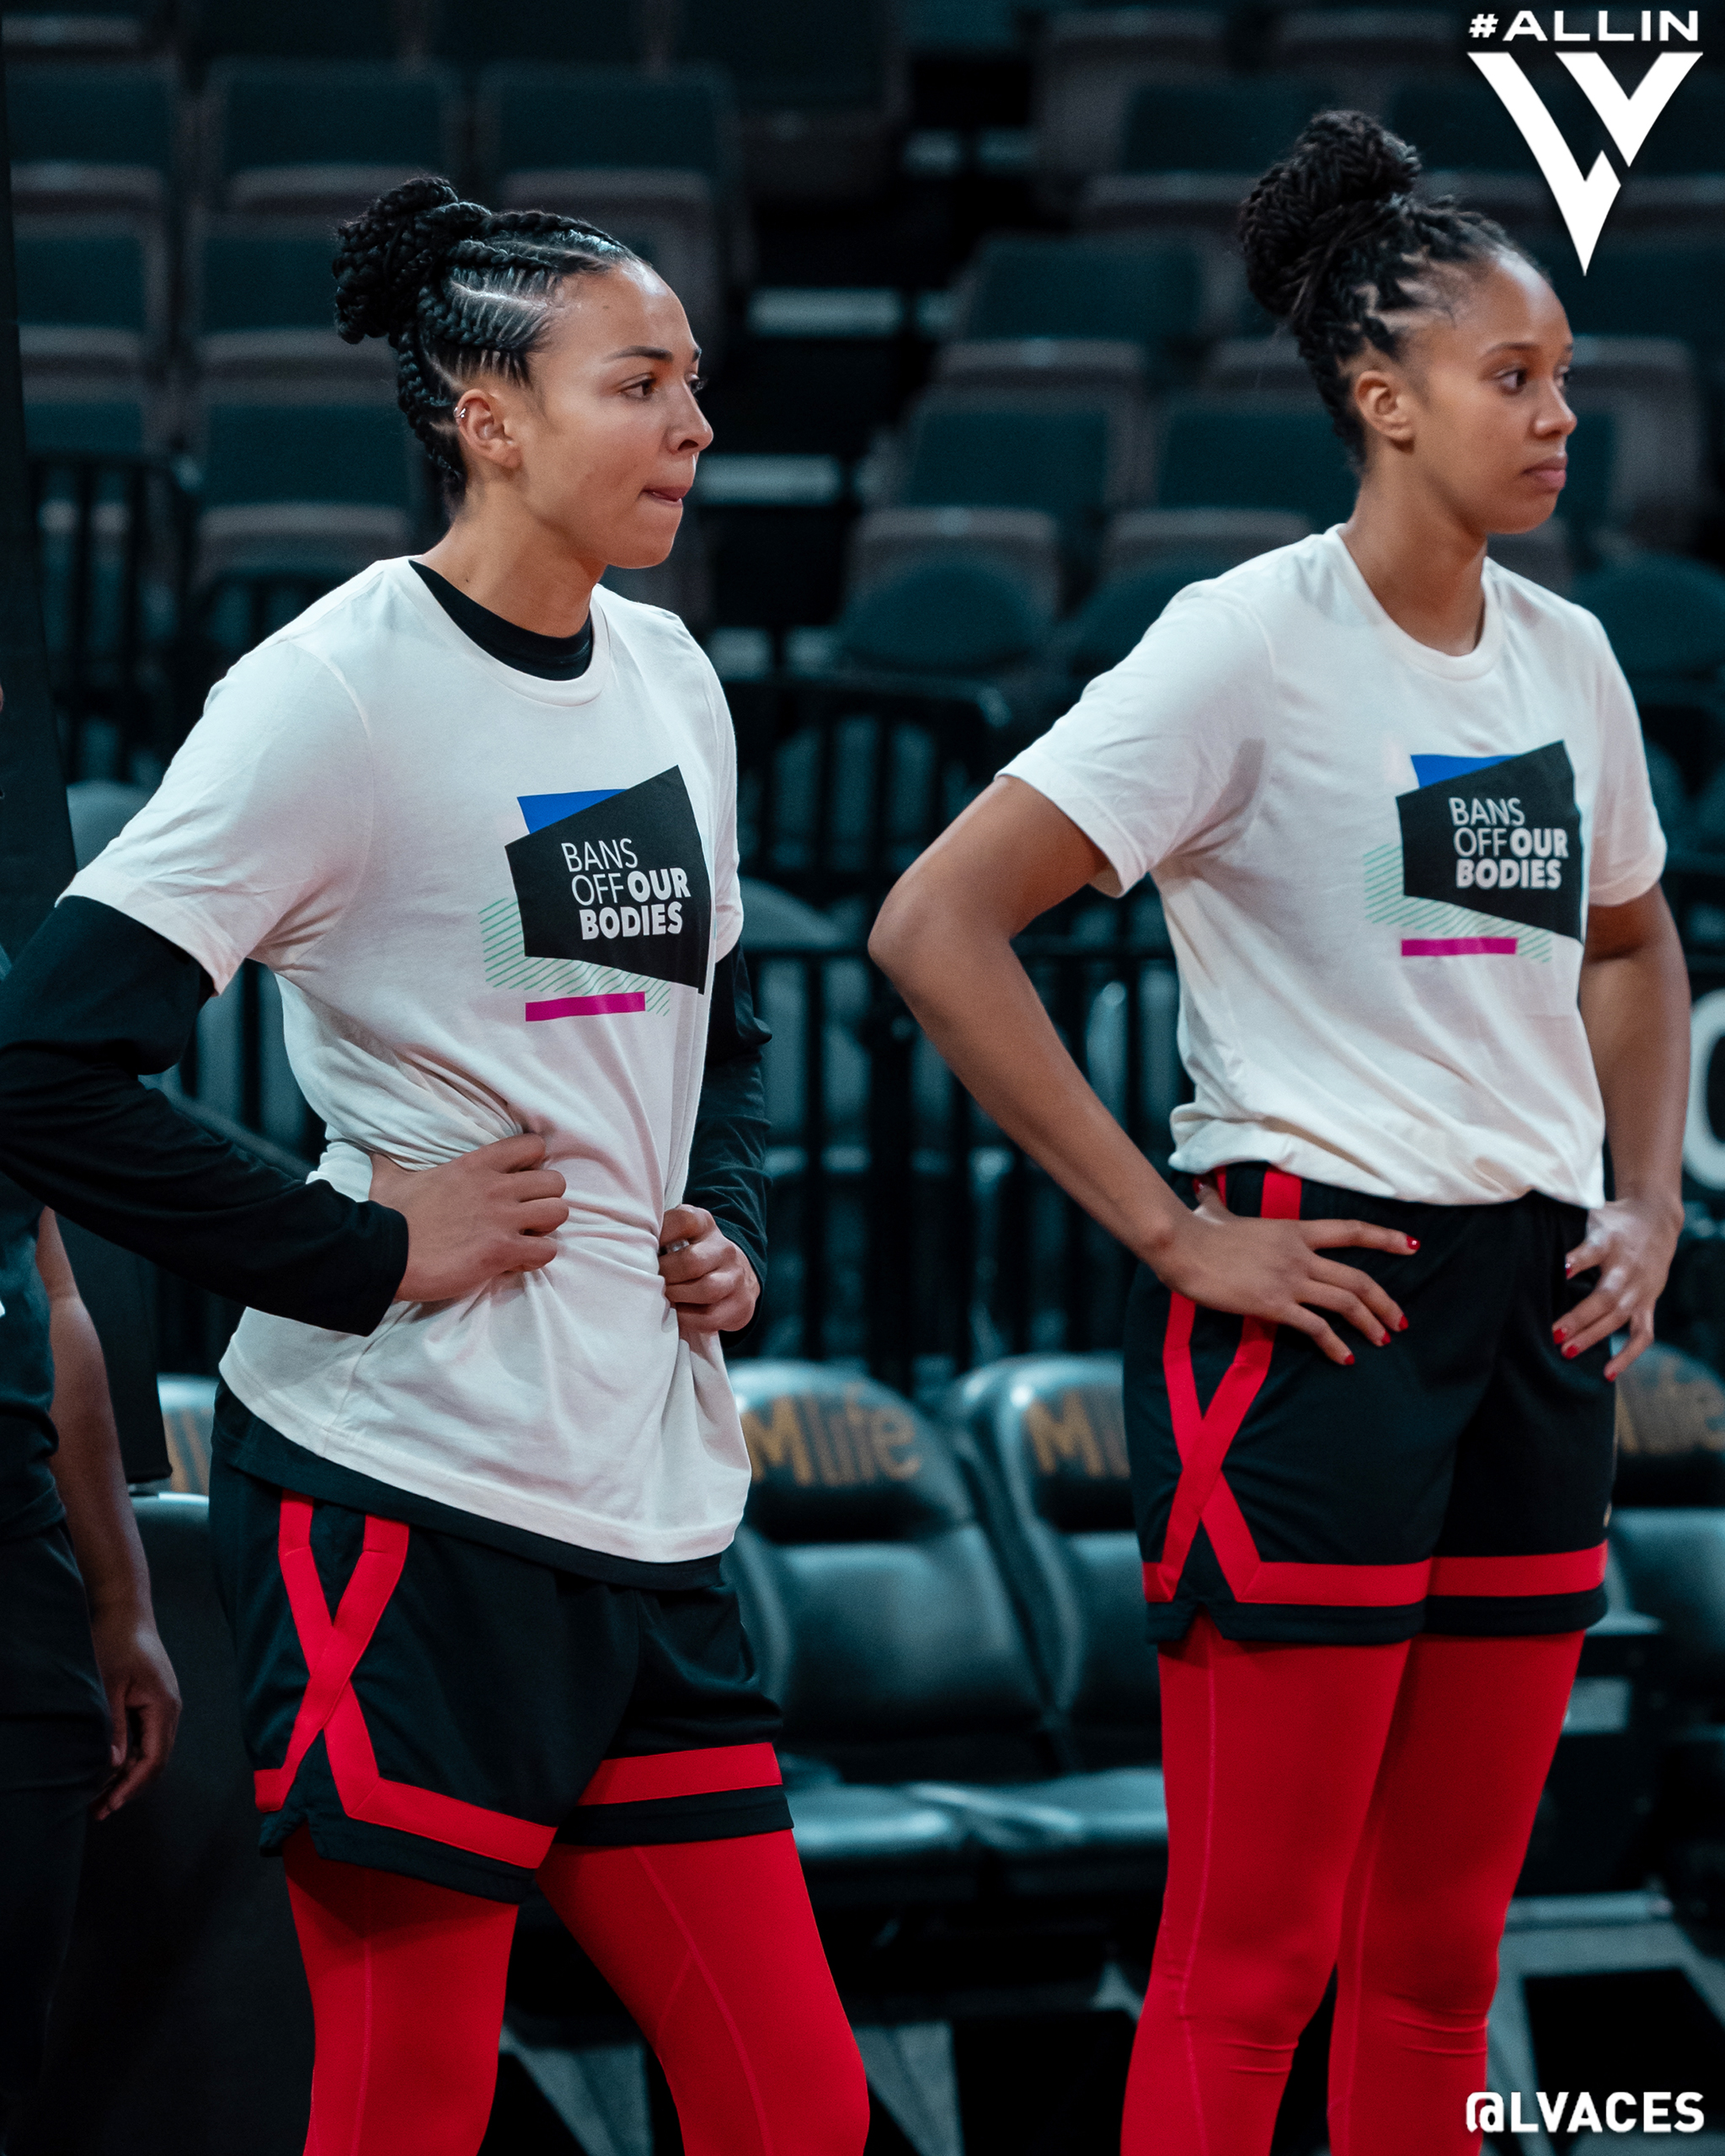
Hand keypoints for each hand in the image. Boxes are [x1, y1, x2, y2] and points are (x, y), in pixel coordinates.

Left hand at [88, 1604, 180, 1818]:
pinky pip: (146, 1739)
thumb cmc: (116, 1644)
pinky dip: (129, 1759)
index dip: (132, 1786)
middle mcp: (170, 1710)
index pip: (154, 1759)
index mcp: (164, 1707)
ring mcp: (164, 1707)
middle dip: (129, 1788)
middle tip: (99, 1810)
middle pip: (156, 1762)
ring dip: (128, 1776)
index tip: (110, 1804)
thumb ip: (114, 1726)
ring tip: (99, 1797)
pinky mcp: (154, 1703)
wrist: (126, 1613)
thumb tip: (114, 1766)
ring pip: (151, 1753)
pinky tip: (108, 1770)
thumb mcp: (109, 1687)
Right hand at [370, 1134, 568, 1302]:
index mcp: (475, 1165)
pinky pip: (547, 1251)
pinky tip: (516, 1261)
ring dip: (546, 1228)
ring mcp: (502, 1219)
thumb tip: (374, 1154)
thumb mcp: (390, 1179)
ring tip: (526, 1238)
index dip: (534, 1163)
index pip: (532, 1145)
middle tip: (527, 1215)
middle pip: (556, 1182)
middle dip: (546, 1199)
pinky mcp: (502, 1251)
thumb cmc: (388, 1217)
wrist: (383, 1255)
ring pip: (558, 1213)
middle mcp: (495, 1187)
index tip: (520, 1180)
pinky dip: (537, 1258)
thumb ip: (392, 1163)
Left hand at [659, 1205, 758, 1342]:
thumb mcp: (679, 1235)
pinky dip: (688, 1319)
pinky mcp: (741, 1304)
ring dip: (678, 1297)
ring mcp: (736, 1277)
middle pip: (693, 1261)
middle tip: (652, 1281)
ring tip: (666, 1297)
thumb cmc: (693, 1254)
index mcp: (705, 1224)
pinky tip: (679, 1314)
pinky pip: (711, 1317)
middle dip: (666, 1275)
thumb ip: (659, 1235)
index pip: (684, 1221)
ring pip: (707, 1289)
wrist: (735, 1275)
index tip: (646, 1249)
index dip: (661, 1235)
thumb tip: (626, 1247)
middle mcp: (725, 1248)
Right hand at [1153, 1182, 1413, 1367]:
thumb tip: (1201, 1189)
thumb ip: (1216, 1204)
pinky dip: (1335, 1345)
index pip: (1350, 1231)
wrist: (1182, 1245)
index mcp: (1293, 1230)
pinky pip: (1316, 1327)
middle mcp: (1300, 1254)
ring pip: (1345, 1302)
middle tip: (1400, 1321)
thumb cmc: (1196, 1230)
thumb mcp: (1214, 1213)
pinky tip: (1346, 1358)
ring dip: (1370, 1324)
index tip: (1411, 1246)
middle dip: (1385, 1302)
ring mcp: (1289, 1279)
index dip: (1385, 1238)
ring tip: (1383, 1341)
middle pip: (1358, 1278)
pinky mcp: (1274, 1304)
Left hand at [1555, 1192, 1682, 1378]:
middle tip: (1554, 1334)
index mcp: (1609, 1241)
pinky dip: (1628, 1355)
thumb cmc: (1611, 1222)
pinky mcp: (1648, 1303)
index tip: (1561, 1269)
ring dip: (1594, 1336)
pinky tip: (1607, 1373)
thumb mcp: (1589, 1215)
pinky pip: (1642, 1334)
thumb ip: (1566, 1231)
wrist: (1655, 1222)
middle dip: (1579, 1317)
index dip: (1578, 1260)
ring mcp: (1640, 1289)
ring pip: (1619, 1317)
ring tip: (1567, 1352)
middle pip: (1605, 1295)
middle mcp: (1627, 1268)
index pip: (1594, 1249)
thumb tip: (1527, 1238)